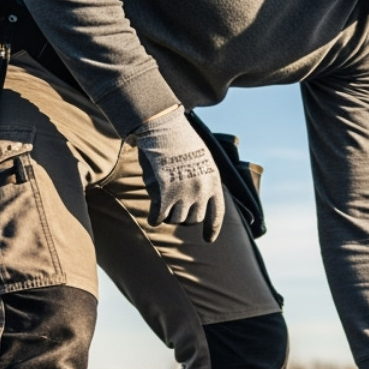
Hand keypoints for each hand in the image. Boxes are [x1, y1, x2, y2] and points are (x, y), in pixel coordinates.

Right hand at [131, 106, 224, 240]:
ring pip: (176, 219)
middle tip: (174, 210)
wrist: (163, 128)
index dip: (212, 228)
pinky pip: (160, 217)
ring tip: (163, 208)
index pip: (216, 213)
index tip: (208, 240)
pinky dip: (155, 219)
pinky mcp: (165, 194)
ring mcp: (184, 193)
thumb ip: (202, 180)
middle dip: (184, 218)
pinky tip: (152, 218)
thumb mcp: (201, 159)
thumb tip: (196, 203)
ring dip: (169, 216)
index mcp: (213, 181)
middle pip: (194, 219)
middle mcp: (202, 190)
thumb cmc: (179, 140)